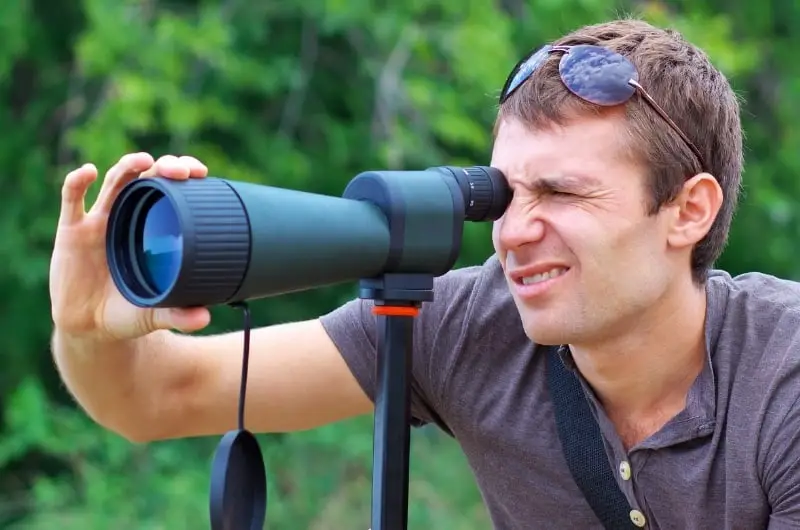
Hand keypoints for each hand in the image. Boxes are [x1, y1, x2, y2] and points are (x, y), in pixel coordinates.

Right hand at [50, 153, 211, 341]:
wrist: (91, 328)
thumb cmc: (128, 313)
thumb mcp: (155, 315)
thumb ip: (177, 315)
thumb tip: (205, 320)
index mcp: (151, 229)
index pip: (170, 192)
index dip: (183, 177)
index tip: (200, 172)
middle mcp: (127, 219)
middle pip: (146, 179)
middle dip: (162, 167)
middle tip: (180, 169)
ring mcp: (99, 222)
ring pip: (114, 183)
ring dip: (128, 166)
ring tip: (144, 160)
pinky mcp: (71, 232)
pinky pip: (72, 200)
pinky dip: (76, 182)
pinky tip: (88, 172)